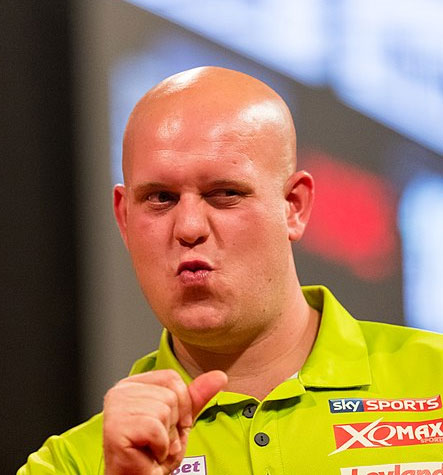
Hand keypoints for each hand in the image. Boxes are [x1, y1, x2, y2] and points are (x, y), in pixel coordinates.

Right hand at [103, 369, 226, 474]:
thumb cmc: (152, 455)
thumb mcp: (179, 422)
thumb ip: (196, 397)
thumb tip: (219, 376)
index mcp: (134, 383)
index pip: (171, 378)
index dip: (181, 404)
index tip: (171, 424)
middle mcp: (121, 391)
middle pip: (170, 395)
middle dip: (173, 424)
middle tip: (158, 442)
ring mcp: (117, 407)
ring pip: (164, 411)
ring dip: (166, 438)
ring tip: (152, 449)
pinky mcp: (116, 427)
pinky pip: (156, 429)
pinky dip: (160, 447)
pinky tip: (147, 455)